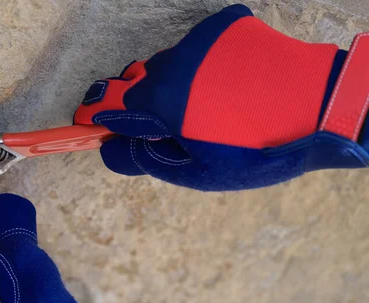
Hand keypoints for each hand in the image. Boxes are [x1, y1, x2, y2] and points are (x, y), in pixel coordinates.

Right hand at [75, 4, 368, 190]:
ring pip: (170, 64)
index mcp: (159, 100)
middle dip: (145, 104)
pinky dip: (204, 66)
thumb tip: (111, 149)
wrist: (319, 105)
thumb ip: (143, 159)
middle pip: (139, 83)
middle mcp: (172, 62)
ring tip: (211, 107)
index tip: (87, 123)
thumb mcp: (195, 171)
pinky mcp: (225, 27)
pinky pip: (199, 48)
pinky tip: (230, 83)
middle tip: (170, 126)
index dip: (95, 117)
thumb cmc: (254, 148)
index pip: (108, 106)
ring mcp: (199, 41)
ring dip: (178, 84)